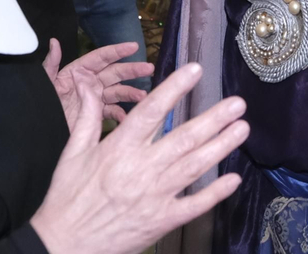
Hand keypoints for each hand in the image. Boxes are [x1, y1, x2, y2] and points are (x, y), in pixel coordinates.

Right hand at [29, 63, 246, 253]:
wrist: (64, 244)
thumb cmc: (67, 197)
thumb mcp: (72, 152)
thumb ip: (87, 115)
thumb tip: (86, 83)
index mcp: (118, 148)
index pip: (151, 111)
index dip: (175, 88)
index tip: (195, 70)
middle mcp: (141, 168)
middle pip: (183, 138)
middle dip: (213, 119)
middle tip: (238, 103)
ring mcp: (154, 196)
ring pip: (194, 167)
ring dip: (220, 147)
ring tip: (242, 129)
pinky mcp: (161, 220)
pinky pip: (193, 205)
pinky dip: (215, 192)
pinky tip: (233, 179)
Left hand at [43, 39, 150, 127]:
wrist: (40, 128)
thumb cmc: (40, 102)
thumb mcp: (44, 83)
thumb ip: (50, 63)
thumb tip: (54, 42)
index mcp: (78, 71)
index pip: (101, 57)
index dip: (117, 51)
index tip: (134, 46)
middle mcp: (90, 82)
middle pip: (115, 73)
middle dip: (132, 70)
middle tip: (148, 68)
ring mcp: (94, 98)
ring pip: (117, 92)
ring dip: (130, 92)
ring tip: (142, 95)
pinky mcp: (95, 114)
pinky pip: (112, 112)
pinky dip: (120, 114)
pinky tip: (126, 117)